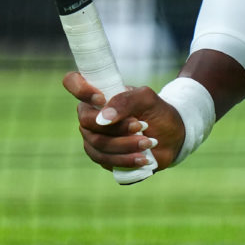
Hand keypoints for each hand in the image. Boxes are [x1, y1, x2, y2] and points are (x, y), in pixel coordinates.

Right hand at [63, 72, 184, 170]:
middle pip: (87, 123)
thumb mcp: (147, 98)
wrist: (172, 136)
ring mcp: (94, 137)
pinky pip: (105, 161)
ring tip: (148, 143)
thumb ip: (126, 100)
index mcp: (98, 95)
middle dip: (117, 128)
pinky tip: (143, 158)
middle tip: (142, 125)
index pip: (72, 82)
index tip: (101, 98)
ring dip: (125, 145)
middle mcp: (91, 115)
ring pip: (97, 145)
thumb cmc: (157, 111)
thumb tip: (103, 118)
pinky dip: (125, 160)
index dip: (80, 89)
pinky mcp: (103, 157)